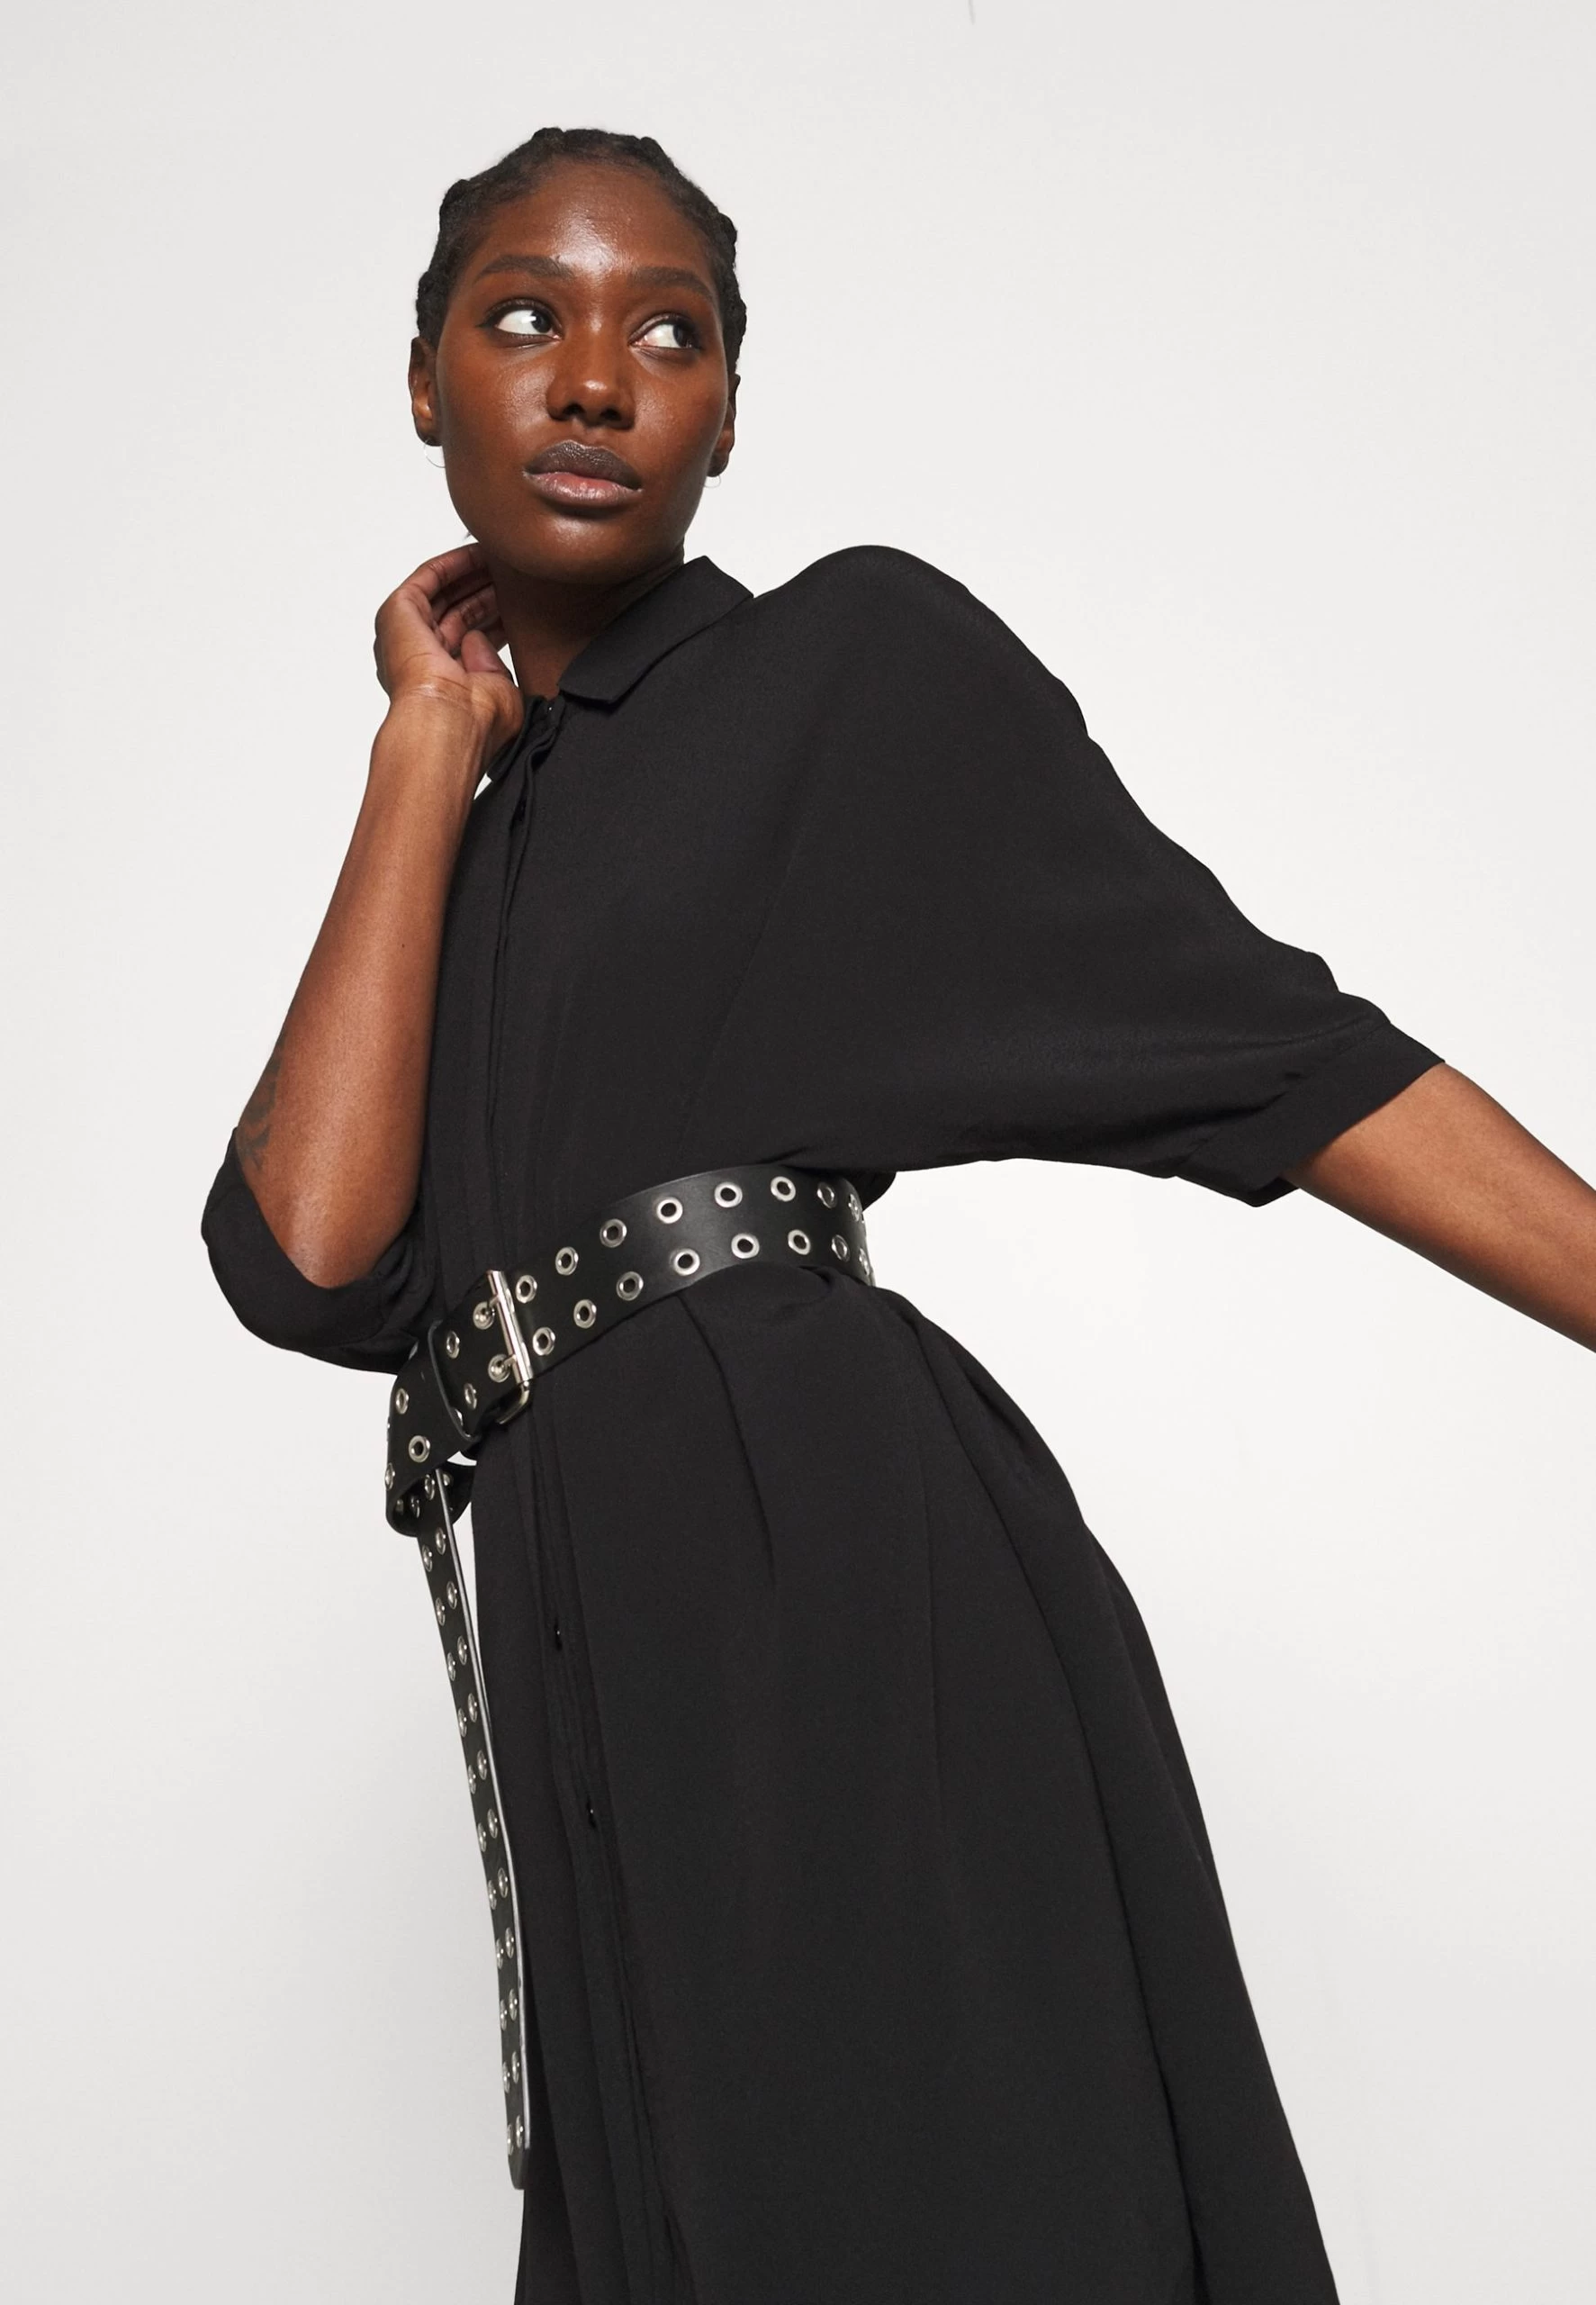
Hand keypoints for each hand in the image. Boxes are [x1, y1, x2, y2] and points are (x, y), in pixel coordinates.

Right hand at [373, 542, 521, 754]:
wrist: (448, 722)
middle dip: (485, 591)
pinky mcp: (398, 613)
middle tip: (516, 576)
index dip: (495, 617)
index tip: (521, 603)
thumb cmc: (473, 721)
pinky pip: (427, 578)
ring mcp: (406, 635)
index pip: (470, 639)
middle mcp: (420, 658)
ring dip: (470, 574)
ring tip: (502, 559)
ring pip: (441, 592)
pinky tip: (480, 553)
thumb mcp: (498, 691)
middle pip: (455, 612)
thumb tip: (482, 638)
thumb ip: (493, 665)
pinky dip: (452, 564)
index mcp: (442, 681)